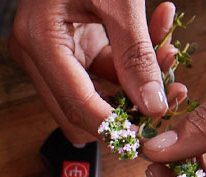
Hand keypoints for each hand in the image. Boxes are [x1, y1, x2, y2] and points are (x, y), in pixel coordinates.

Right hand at [9, 0, 184, 142]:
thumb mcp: (119, 0)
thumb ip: (137, 54)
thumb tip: (152, 104)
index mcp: (38, 41)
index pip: (76, 105)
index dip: (113, 126)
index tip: (148, 134)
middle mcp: (35, 53)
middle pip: (78, 112)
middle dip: (125, 108)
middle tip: (167, 99)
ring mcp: (48, 52)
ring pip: (93, 94)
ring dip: (133, 84)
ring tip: (170, 55)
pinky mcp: (65, 47)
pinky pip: (99, 71)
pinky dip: (129, 64)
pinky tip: (158, 38)